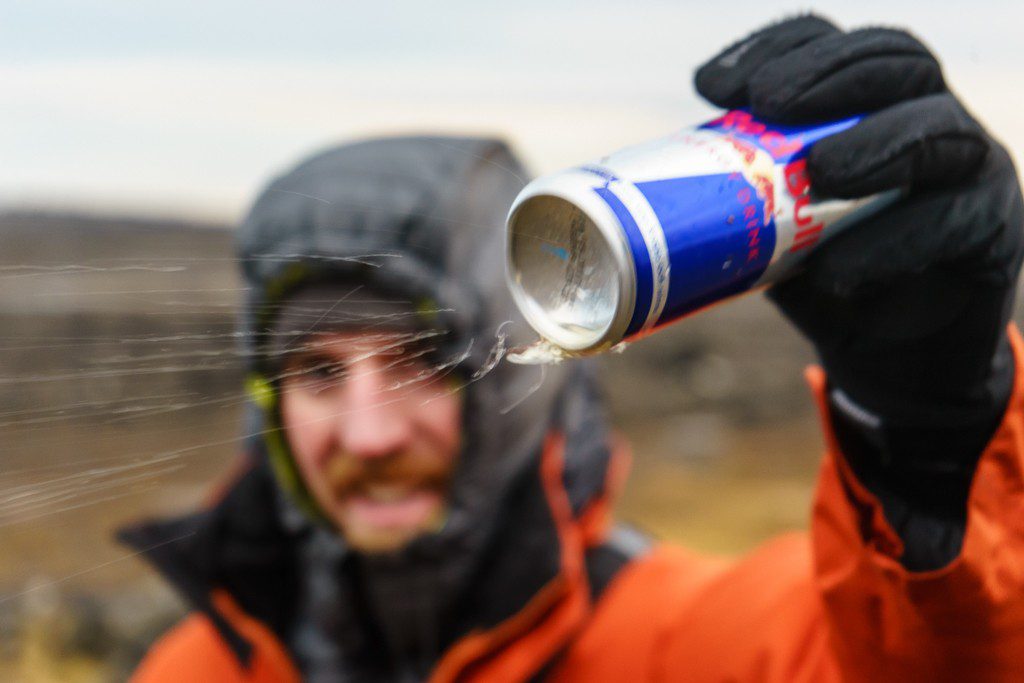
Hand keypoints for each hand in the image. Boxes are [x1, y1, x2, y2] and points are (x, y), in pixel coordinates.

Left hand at [696, 15, 1022, 431]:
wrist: (892, 359)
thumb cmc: (827, 279)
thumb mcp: (775, 230)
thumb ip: (743, 197)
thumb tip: (650, 185)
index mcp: (872, 107)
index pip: (832, 48)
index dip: (776, 49)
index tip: (711, 85)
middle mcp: (929, 119)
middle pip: (893, 61)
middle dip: (828, 75)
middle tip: (769, 103)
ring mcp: (971, 170)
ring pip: (937, 129)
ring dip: (874, 144)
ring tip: (819, 173)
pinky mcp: (993, 232)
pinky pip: (953, 223)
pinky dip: (891, 244)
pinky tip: (841, 269)